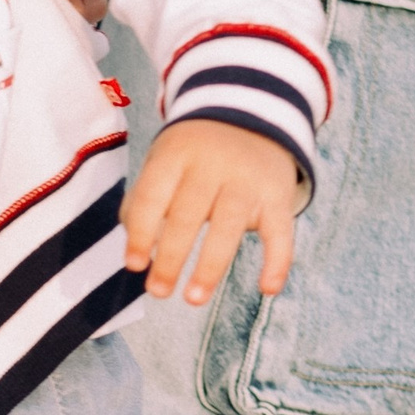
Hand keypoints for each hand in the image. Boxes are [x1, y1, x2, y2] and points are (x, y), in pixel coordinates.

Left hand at [122, 119, 301, 304]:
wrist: (253, 115)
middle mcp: (213, 164)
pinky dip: (278, 261)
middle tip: (157, 291)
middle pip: (188, 214)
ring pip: (228, 226)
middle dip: (171, 257)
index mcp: (177, 153)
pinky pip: (281, 231)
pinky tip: (268, 289)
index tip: (134, 265)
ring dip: (210, 267)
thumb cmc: (195, 152)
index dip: (141, 232)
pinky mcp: (278, 194)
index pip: (154, 195)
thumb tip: (135, 249)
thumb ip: (145, 200)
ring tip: (193, 298)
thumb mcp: (165, 160)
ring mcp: (247, 180)